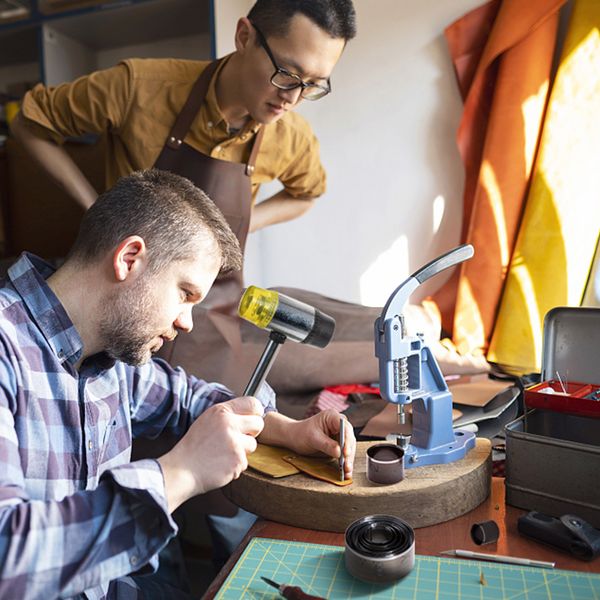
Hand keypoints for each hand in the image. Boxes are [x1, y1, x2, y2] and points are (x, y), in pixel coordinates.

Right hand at [158, 396, 263, 511]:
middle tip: (239, 439)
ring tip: (224, 454)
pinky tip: (221, 464)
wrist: (181, 470)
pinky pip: (245, 462)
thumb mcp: (207, 420)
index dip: (256, 412)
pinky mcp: (237, 460)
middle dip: (252, 432)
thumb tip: (249, 414)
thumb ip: (227, 415)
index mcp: (221, 411)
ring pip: (253, 444)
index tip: (253, 418)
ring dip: (243, 451)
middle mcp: (229, 424)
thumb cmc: (194, 447)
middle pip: (259, 423)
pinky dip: (235, 465)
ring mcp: (234, 442)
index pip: (253, 403)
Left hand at [262, 410, 355, 478]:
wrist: (294, 437)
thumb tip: (339, 452)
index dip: (347, 440)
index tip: (345, 452)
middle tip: (347, 466)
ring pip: (349, 448)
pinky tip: (346, 472)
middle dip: (349, 453)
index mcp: (332, 416)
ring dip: (349, 460)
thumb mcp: (312, 438)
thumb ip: (326, 444)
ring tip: (347, 472)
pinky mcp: (339, 444)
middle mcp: (339, 424)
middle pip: (349, 438)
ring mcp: (340, 435)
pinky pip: (345, 454)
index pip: (344, 427)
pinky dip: (345, 463)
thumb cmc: (301, 433)